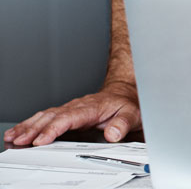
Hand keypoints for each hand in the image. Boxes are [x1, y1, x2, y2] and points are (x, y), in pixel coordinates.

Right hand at [3, 81, 140, 145]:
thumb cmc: (127, 104)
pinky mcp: (67, 113)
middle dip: (34, 129)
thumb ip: (123, 124)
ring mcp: (71, 108)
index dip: (53, 129)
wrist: (126, 94)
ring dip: (28, 126)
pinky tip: (19, 130)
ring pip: (46, 116)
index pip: (69, 117)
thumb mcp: (133, 114)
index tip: (41, 140)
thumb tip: (113, 134)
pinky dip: (31, 123)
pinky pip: (46, 117)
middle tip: (19, 141)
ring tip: (13, 137)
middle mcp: (78, 106)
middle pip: (52, 116)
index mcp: (92, 107)